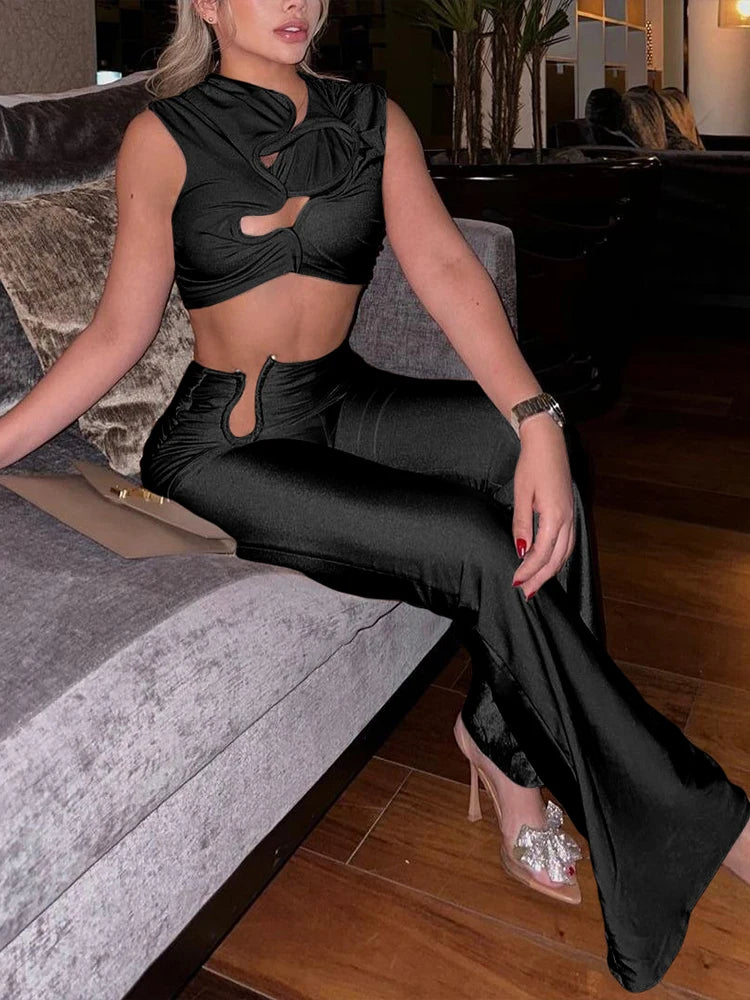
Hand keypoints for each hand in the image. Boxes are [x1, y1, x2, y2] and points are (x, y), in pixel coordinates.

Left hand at [510, 414, 575, 599]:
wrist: (548, 441)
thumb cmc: (531, 465)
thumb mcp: (521, 494)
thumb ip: (522, 524)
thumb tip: (521, 551)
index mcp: (554, 516)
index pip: (541, 554)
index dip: (528, 570)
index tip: (515, 581)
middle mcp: (567, 519)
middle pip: (556, 559)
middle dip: (540, 578)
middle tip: (525, 592)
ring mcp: (571, 515)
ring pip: (565, 552)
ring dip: (551, 570)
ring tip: (536, 583)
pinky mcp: (570, 511)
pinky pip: (568, 542)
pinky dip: (559, 557)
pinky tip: (549, 562)